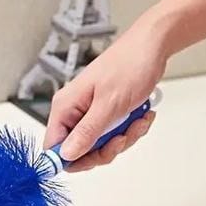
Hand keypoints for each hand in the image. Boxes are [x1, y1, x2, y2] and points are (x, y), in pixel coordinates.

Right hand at [43, 23, 166, 171]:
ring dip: (122, 139)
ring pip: (99, 145)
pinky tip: (141, 116)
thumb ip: (86, 132)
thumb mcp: (109, 105)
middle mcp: (73, 112)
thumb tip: (66, 155)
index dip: (71, 158)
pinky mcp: (104, 113)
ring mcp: (88, 113)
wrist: (151, 46)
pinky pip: (112, 135)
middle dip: (105, 149)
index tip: (94, 159)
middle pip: (78, 150)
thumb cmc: (129, 66)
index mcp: (65, 107)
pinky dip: (129, 130)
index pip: (53, 146)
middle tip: (123, 137)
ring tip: (138, 121)